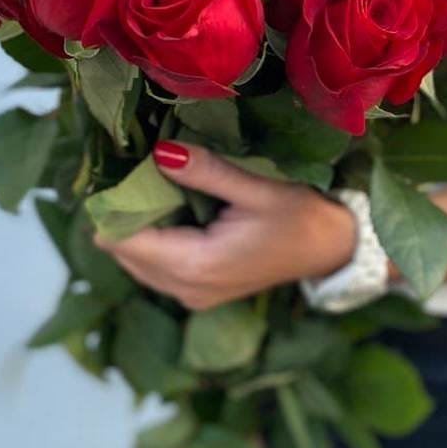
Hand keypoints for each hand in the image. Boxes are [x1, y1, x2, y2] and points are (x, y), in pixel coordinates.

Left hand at [94, 140, 356, 309]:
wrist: (332, 250)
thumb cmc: (301, 217)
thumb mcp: (257, 188)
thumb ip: (206, 172)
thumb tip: (158, 152)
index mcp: (197, 266)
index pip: (124, 240)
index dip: (114, 205)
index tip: (116, 170)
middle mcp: (186, 289)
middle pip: (122, 254)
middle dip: (122, 214)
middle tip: (131, 171)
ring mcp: (192, 295)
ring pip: (134, 262)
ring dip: (135, 227)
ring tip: (148, 185)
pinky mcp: (198, 292)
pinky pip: (153, 267)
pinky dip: (151, 239)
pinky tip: (167, 208)